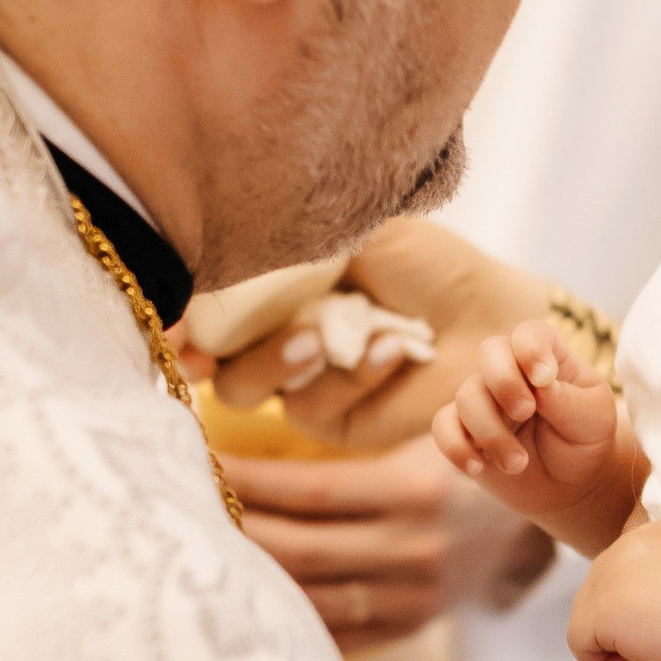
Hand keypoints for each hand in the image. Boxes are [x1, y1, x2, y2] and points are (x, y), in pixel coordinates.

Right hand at [207, 220, 563, 457]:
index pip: (203, 311)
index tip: (167, 319)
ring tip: (330, 335)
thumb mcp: (353, 236)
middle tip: (238, 336)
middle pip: (207, 356)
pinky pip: (312, 409)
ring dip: (281, 360)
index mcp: (275, 292)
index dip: (176, 319)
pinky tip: (390, 347)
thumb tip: (223, 245)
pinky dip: (348, 375)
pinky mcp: (338, 424)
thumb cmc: (429, 267)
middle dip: (214, 346)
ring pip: (246, 389)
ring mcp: (303, 384)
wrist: (492, 313)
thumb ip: (287, 248)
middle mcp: (277, 339)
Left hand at [222, 436, 553, 654]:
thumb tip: (256, 424)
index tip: (198, 460)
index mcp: (415, 490)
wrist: (530, 512)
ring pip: (309, 598)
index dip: (247, 480)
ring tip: (200, 556)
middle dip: (234, 529)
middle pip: (299, 549)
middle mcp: (414, 550)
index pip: (309, 490)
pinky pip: (333, 633)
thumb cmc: (459, 455)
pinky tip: (242, 598)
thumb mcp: (423, 429)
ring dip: (249, 579)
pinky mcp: (407, 628)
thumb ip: (354, 435)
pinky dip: (285, 618)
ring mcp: (412, 599)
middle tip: (178, 509)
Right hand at [433, 318, 640, 554]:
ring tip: (519, 463)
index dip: (531, 349)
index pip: (529, 334)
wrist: (571, 484)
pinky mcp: (465, 431)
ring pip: (467, 395)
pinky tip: (478, 469)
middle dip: (504, 382)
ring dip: (491, 432)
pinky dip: (455, 447)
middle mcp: (511, 372)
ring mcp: (485, 400)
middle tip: (526, 413)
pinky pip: (442, 427)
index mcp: (547, 358)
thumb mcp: (593, 419)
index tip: (544, 379)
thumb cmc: (585, 440)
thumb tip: (539, 386)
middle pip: (490, 352)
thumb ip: (568, 400)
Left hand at [569, 521, 660, 660]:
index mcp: (655, 536)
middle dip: (628, 629)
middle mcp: (625, 544)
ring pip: (588, 621)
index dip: (646, 613)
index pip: (626, 580)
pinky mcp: (597, 609)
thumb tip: (652, 622)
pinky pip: (582, 647)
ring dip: (620, 647)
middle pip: (601, 598)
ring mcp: (606, 574)